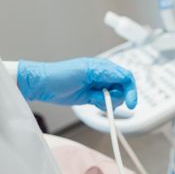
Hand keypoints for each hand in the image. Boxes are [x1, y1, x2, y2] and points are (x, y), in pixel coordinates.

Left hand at [17, 58, 136, 109]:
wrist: (43, 85)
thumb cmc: (60, 74)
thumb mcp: (86, 71)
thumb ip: (107, 73)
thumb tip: (125, 76)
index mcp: (104, 67)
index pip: (126, 78)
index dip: (132, 91)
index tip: (131, 103)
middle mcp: (104, 76)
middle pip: (123, 90)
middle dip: (115, 97)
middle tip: (99, 97)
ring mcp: (100, 87)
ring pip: (116, 99)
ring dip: (106, 102)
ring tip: (91, 98)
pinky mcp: (94, 96)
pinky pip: (106, 104)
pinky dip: (101, 105)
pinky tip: (90, 101)